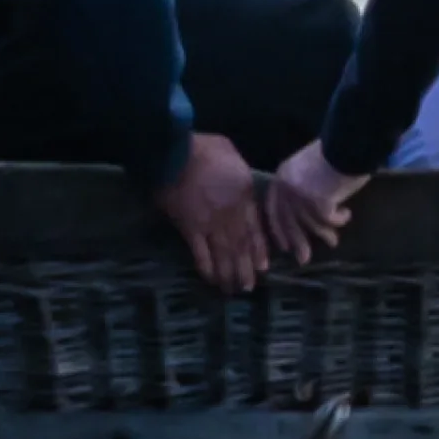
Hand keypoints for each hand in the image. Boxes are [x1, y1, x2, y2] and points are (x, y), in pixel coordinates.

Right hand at [157, 134, 274, 293]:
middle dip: (245, 269)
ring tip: (231, 290)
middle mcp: (231, 215)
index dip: (259, 250)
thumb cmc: (203, 148)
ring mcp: (210, 224)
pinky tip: (210, 279)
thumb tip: (241, 183)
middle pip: (241, 247)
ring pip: (224, 255)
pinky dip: (206, 268)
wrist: (175, 152)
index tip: (262, 267)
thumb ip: (240, 173)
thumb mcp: (232, 154)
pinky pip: (200, 253)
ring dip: (229, 274)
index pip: (255, 229)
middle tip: (248, 287)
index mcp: (243, 196)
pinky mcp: (189, 229)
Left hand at [260, 144, 367, 261]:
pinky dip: (339, 220)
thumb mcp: (307, 166)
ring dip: (324, 234)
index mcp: (281, 178)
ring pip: (310, 225)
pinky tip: (347, 215)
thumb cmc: (331, 151)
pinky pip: (330, 220)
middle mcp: (286, 190)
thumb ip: (302, 184)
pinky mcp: (319, 204)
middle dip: (296, 242)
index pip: (273, 209)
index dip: (279, 229)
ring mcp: (301, 198)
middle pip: (288, 222)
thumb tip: (308, 205)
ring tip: (333, 242)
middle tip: (302, 259)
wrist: (346, 144)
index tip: (283, 245)